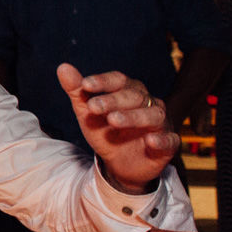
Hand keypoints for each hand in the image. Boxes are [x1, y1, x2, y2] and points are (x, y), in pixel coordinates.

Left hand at [58, 63, 179, 191]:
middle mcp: (148, 103)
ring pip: (153, 115)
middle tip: (93, 107)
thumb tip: (62, 67)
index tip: (84, 85)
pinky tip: (150, 141)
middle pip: (134, 96)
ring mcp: (160, 123)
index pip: (119, 80)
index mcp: (129, 91)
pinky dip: (161, 140)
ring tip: (113, 120)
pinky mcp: (168, 143)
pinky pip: (169, 140)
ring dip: (133, 117)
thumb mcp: (88, 113)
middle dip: (113, 101)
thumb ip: (77, 91)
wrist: (118, 164)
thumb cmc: (105, 131)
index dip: (103, 81)